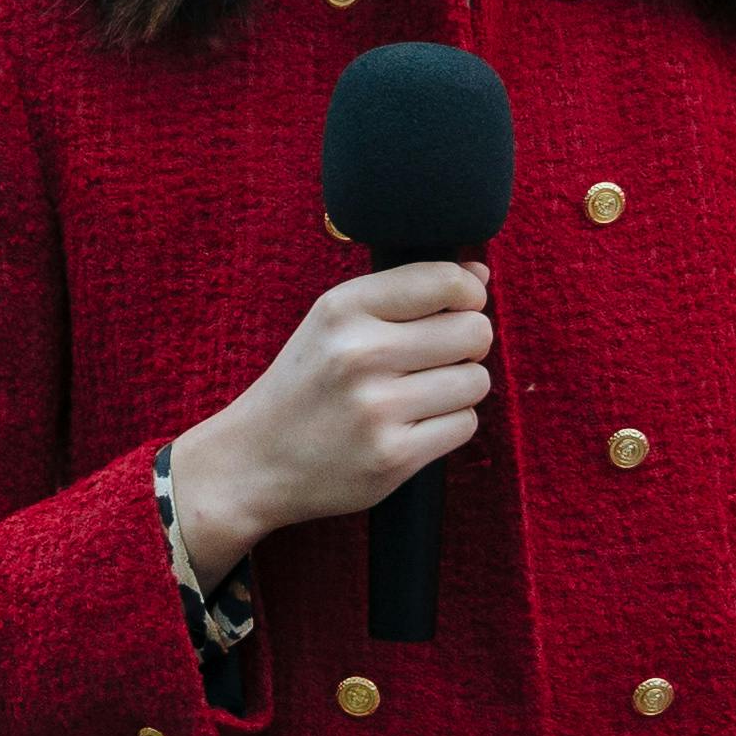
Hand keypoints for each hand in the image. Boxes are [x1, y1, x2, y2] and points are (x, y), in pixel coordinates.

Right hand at [162, 261, 490, 583]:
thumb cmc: (306, 386)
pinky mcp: (393, 457)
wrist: (254, 461)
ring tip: (420, 395)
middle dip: (468, 345)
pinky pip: (464, 425)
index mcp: (343, 308)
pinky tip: (413, 426)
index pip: (445, 282)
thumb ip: (405, 292)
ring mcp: (377, 408)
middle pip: (474, 332)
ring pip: (475, 381)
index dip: (468, 295)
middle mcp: (360, 353)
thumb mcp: (334, 322)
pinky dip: (448, 425)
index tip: (457, 309)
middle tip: (437, 359)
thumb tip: (481, 274)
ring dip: (459, 389)